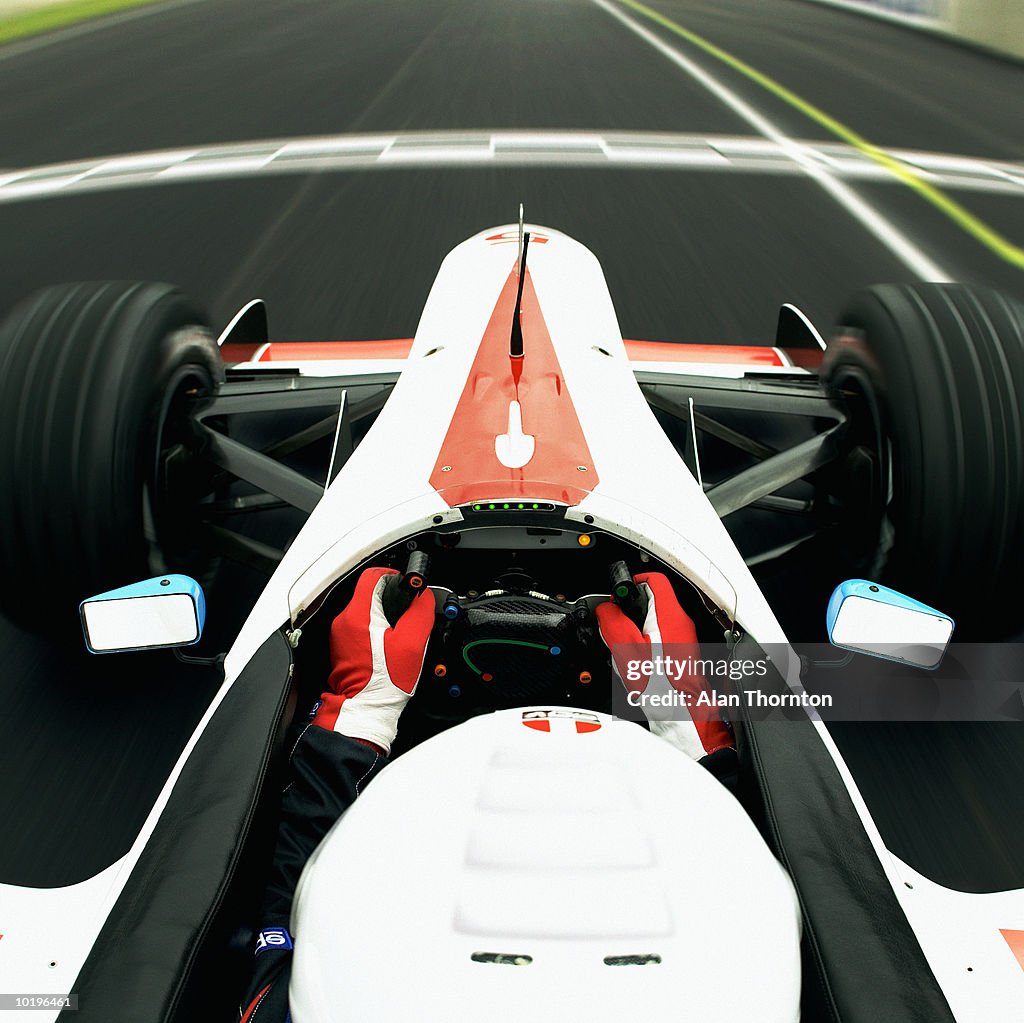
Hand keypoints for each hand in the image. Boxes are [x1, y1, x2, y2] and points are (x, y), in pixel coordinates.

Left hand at [312, 567, 434, 753]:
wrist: (364, 708)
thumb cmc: (385, 681)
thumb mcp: (414, 643)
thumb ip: (420, 612)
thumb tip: (424, 596)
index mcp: (361, 614)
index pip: (374, 575)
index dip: (394, 576)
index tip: (406, 586)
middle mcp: (345, 620)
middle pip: (370, 593)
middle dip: (391, 599)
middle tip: (408, 615)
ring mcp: (341, 634)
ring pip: (365, 610)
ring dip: (383, 616)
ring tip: (399, 635)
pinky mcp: (341, 646)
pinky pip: (360, 626)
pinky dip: (375, 630)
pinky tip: (387, 646)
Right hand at [596, 572, 732, 759]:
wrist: (684, 716)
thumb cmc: (661, 689)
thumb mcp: (625, 650)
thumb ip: (612, 622)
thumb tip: (605, 610)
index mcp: (669, 616)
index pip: (653, 581)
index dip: (632, 584)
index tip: (618, 597)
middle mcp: (681, 624)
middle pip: (652, 602)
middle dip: (629, 612)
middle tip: (616, 628)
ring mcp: (684, 640)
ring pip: (654, 622)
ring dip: (636, 631)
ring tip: (625, 651)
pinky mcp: (683, 655)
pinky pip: (660, 639)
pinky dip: (645, 645)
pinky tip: (637, 664)